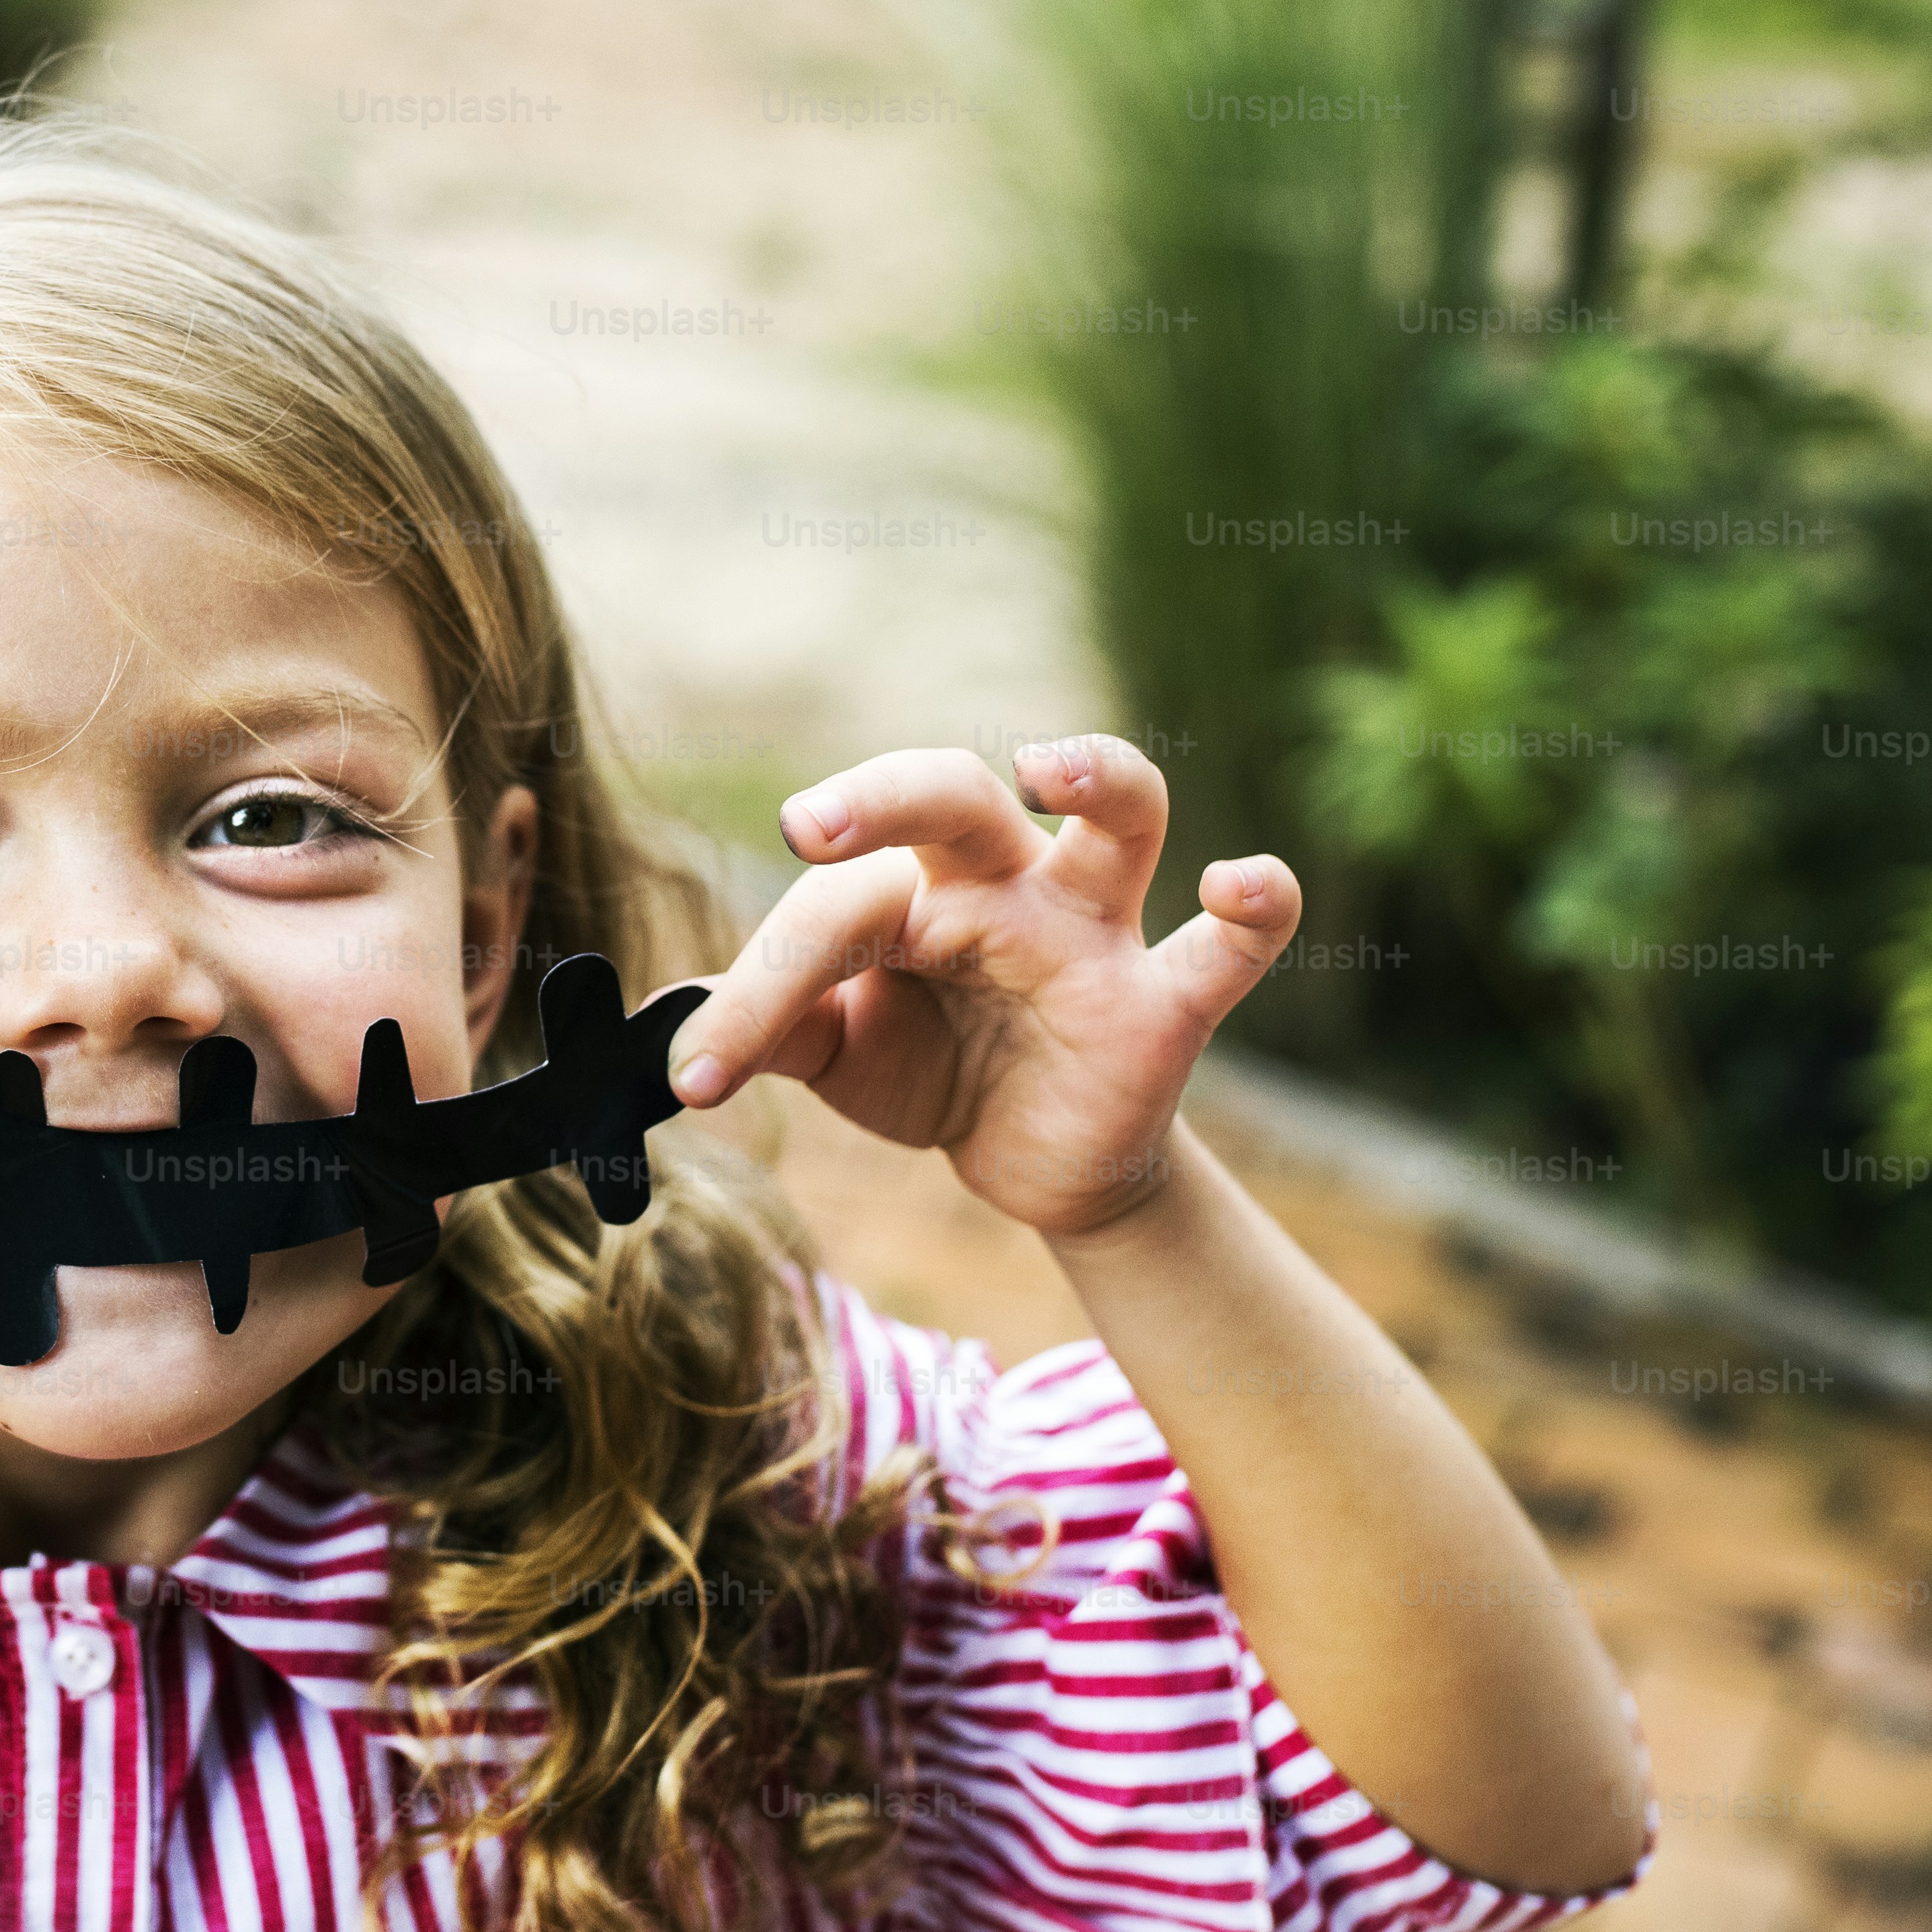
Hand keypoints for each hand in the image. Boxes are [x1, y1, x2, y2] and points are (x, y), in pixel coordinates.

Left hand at [660, 736, 1298, 1238]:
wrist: (1027, 1164)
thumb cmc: (929, 1069)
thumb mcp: (837, 1055)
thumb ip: (769, 1029)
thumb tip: (675, 1043)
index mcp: (911, 887)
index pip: (829, 909)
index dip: (756, 992)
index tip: (697, 1078)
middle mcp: (1004, 883)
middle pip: (955, 792)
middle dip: (882, 792)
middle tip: (807, 827)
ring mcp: (1094, 930)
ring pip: (1122, 811)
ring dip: (1096, 770)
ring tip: (1046, 767)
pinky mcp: (1164, 1002)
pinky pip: (1233, 943)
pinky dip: (1256, 904)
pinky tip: (1241, 884)